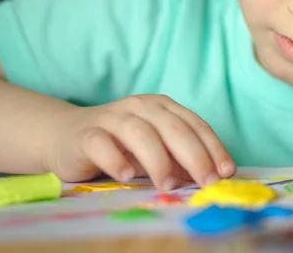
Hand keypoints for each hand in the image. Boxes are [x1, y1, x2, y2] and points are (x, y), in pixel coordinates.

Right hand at [46, 94, 235, 189]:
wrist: (66, 135)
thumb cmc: (120, 144)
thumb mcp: (156, 149)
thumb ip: (180, 159)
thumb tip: (210, 176)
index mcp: (163, 107)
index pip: (195, 124)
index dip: (213, 148)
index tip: (226, 172)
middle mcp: (140, 106)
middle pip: (173, 128)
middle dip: (195, 156)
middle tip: (207, 182)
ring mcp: (112, 117)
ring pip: (140, 133)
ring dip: (159, 161)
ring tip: (169, 185)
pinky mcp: (86, 134)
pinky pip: (102, 144)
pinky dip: (117, 160)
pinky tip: (128, 176)